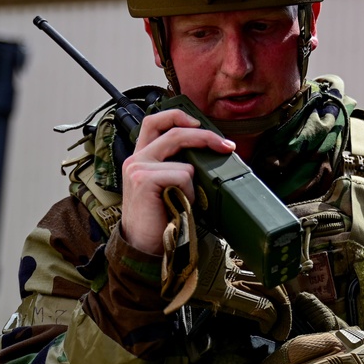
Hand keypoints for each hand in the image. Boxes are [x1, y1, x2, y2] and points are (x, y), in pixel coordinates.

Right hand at [120, 109, 234, 253]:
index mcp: (141, 157)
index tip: (200, 124)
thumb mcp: (169, 187)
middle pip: (175, 131)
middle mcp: (136, 158)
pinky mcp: (143, 179)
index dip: (178, 116)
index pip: (156, 121)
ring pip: (185, 162)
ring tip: (183, 202)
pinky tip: (176, 207)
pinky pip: (182, 177)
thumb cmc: (160, 220)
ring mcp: (138, 167)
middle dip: (206, 137)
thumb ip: (178, 167)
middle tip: (227, 146)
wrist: (143, 247)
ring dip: (193, 186)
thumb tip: (210, 154)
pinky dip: (187, 194)